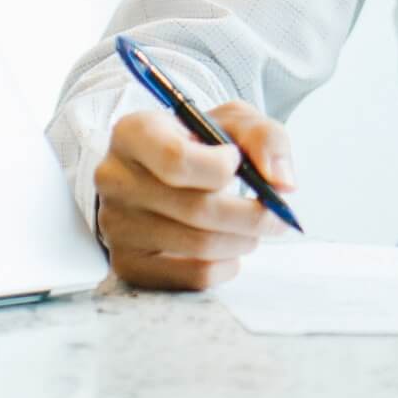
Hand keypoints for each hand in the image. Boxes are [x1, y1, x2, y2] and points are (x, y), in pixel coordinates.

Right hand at [93, 101, 295, 289]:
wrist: (167, 171)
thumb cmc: (202, 143)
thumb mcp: (235, 121)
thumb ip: (265, 138)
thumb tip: (282, 182)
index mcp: (135, 133)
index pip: (176, 159)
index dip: (222, 168)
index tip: (240, 164)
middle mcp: (115, 178)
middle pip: (194, 207)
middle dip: (250, 215)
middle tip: (277, 215)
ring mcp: (116, 224)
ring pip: (195, 244)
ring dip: (242, 240)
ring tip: (254, 229)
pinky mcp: (127, 263)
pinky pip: (187, 277)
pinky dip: (223, 267)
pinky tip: (231, 250)